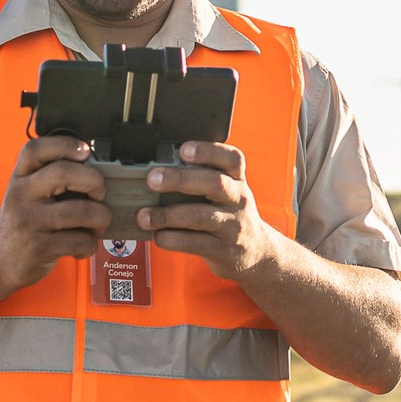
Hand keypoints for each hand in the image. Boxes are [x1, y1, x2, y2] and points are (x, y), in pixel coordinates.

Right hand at [0, 136, 111, 290]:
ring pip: (80, 211)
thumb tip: (95, 166)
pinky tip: (81, 246)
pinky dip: (90, 244)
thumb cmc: (25, 221)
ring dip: (101, 217)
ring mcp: (28, 222)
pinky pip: (80, 240)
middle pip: (63, 173)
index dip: (64, 144)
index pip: (35, 149)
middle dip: (94, 181)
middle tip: (100, 193)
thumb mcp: (28, 193)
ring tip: (98, 223)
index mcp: (20, 177)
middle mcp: (20, 195)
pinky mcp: (39, 248)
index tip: (86, 151)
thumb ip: (50, 177)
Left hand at [140, 141, 276, 281]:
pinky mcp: (223, 250)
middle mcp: (239, 200)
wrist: (256, 252)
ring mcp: (233, 226)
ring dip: (168, 215)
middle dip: (181, 179)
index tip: (183, 149)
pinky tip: (157, 235)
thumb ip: (202, 179)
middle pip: (214, 184)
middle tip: (152, 179)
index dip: (208, 151)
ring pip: (201, 217)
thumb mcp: (227, 192)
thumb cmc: (229, 215)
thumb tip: (157, 169)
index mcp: (237, 180)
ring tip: (144, 216)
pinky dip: (172, 239)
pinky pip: (195, 243)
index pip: (232, 159)